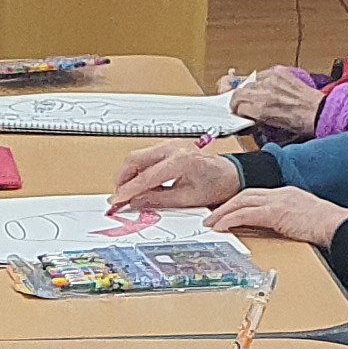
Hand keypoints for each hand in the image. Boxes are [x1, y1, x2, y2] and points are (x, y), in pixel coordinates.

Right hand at [112, 144, 240, 212]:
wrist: (231, 174)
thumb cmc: (216, 185)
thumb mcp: (187, 199)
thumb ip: (159, 200)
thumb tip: (136, 202)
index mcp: (179, 161)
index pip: (144, 177)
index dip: (127, 190)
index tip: (116, 201)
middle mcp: (172, 149)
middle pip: (134, 159)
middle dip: (122, 179)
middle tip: (118, 197)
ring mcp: (169, 145)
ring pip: (137, 156)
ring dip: (128, 174)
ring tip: (128, 193)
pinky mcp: (168, 147)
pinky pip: (145, 156)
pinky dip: (137, 170)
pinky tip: (139, 184)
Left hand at [211, 183, 347, 246]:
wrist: (336, 225)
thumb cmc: (326, 226)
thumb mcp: (302, 219)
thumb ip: (287, 219)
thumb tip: (275, 230)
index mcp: (285, 194)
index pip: (255, 194)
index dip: (237, 202)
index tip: (226, 211)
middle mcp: (279, 193)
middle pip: (244, 195)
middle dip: (225, 206)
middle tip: (211, 217)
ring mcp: (278, 201)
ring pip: (242, 202)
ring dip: (223, 213)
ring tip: (211, 223)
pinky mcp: (276, 212)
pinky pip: (247, 214)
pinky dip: (231, 219)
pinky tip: (222, 226)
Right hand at [230, 66, 322, 135]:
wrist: (317, 111)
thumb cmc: (299, 122)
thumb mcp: (272, 126)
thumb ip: (255, 117)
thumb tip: (246, 113)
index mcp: (260, 109)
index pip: (237, 106)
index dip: (237, 110)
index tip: (238, 111)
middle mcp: (263, 93)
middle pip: (239, 92)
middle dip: (238, 99)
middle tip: (241, 103)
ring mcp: (271, 80)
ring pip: (249, 83)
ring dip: (251, 90)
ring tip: (258, 95)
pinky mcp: (279, 72)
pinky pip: (262, 74)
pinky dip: (262, 80)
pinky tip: (269, 87)